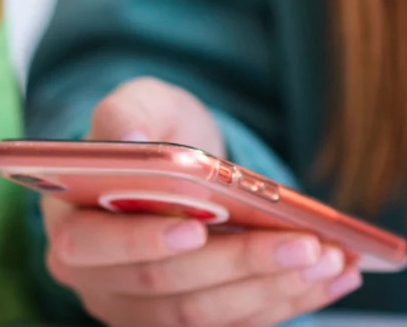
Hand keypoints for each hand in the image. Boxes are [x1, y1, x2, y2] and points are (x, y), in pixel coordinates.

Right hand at [43, 77, 363, 325]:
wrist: (180, 167)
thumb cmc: (155, 132)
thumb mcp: (141, 103)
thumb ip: (126, 112)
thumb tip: (132, 137)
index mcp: (71, 225)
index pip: (91, 246)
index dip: (142, 241)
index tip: (196, 229)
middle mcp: (100, 283)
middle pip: (168, 286)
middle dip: (240, 264)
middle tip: (303, 242)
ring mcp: (143, 313)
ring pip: (207, 315)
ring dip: (274, 288)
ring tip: (330, 257)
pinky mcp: (188, 325)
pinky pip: (239, 325)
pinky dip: (291, 301)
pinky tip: (335, 275)